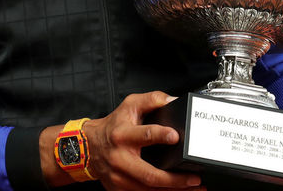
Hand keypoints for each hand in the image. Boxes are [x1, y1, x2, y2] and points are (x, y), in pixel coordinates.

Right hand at [85, 92, 202, 189]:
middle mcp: (120, 158)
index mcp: (123, 135)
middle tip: (194, 178)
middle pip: (150, 175)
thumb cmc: (112, 127)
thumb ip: (151, 100)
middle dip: (174, 179)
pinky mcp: (119, 189)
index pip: (144, 135)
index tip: (175, 136)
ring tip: (193, 188)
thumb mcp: (129, 106)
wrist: (88, 146)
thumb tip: (173, 101)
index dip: (160, 135)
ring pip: (149, 190)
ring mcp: (119, 177)